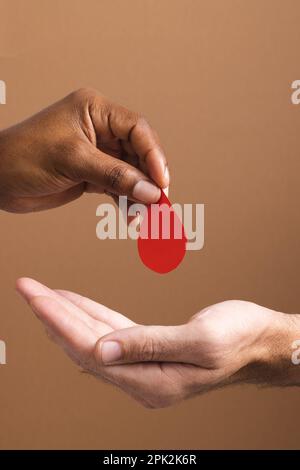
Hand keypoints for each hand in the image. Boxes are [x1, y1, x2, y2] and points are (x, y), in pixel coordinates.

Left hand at [0, 89, 168, 212]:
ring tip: (145, 216)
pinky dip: (126, 201)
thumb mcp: (72, 161)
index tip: (162, 182)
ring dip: (140, 194)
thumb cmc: (24, 157)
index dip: (154, 154)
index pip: (137, 129)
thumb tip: (151, 192)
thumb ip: (115, 176)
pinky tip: (131, 216)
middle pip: (138, 152)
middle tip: (159, 204)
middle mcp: (100, 129)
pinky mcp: (92, 173)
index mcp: (95, 110)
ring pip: (131, 172)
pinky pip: (118, 186)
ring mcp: (97, 152)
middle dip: (150, 178)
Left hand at [16, 278, 299, 407]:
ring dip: (66, 316)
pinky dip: (90, 315)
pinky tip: (75, 305)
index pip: (91, 349)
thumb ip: (149, 346)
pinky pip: (110, 332)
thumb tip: (100, 352)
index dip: (60, 321)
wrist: (260, 340)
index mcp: (152, 381)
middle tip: (27, 288)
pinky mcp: (149, 352)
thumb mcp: (199, 341)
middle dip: (52, 315)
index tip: (36, 296)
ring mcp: (144, 367)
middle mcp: (142, 379)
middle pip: (84, 345)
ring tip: (41, 295)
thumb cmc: (239, 338)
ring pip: (93, 338)